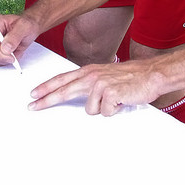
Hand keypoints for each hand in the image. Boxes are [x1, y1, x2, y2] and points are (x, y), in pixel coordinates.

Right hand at [0, 12, 37, 66]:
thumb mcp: (24, 27)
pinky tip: (10, 55)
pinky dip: (3, 61)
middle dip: (2, 57)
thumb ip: (15, 37)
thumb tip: (5, 48)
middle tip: (14, 58)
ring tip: (13, 54)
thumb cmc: (24, 25)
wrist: (25, 29)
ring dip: (3, 59)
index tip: (11, 57)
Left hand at [28, 61, 163, 115]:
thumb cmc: (132, 78)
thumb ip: (91, 84)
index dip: (47, 87)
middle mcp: (92, 76)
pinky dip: (115, 111)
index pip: (63, 79)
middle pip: (63, 90)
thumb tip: (80, 99)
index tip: (34, 94)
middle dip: (46, 100)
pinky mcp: (110, 93)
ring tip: (115, 101)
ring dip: (103, 109)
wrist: (152, 74)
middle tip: (32, 107)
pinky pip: (105, 112)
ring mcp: (100, 84)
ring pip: (90, 109)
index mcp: (89, 71)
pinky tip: (122, 101)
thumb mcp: (106, 76)